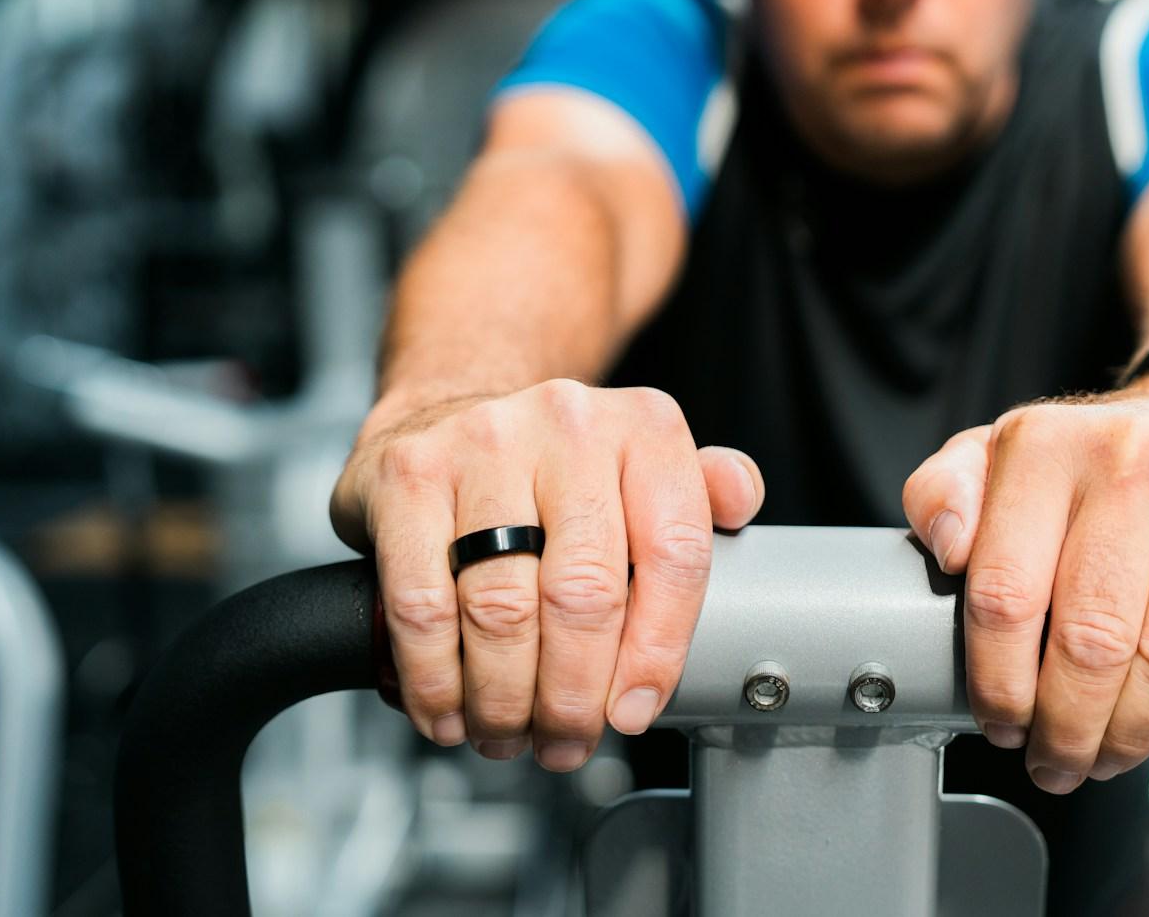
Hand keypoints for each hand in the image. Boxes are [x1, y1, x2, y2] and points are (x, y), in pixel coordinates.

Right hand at [331, 381, 763, 768]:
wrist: (452, 408)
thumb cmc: (557, 463)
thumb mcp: (644, 464)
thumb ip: (704, 490)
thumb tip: (740, 501)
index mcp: (644, 428)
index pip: (673, 554)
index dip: (657, 652)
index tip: (632, 709)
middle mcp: (570, 423)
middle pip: (585, 595)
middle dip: (574, 694)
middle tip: (565, 740)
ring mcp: (484, 443)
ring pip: (502, 608)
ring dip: (504, 699)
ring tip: (507, 733)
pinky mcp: (409, 475)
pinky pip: (424, 603)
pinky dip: (435, 677)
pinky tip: (447, 707)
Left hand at [902, 374, 1148, 792]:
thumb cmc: (1094, 462)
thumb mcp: (994, 458)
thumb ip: (943, 496)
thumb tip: (948, 548)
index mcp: (1045, 446)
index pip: (1006, 593)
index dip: (999, 682)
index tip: (1000, 721)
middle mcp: (1132, 458)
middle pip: (1091, 640)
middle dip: (1068, 727)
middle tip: (1056, 760)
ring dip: (1133, 733)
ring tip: (1109, 754)